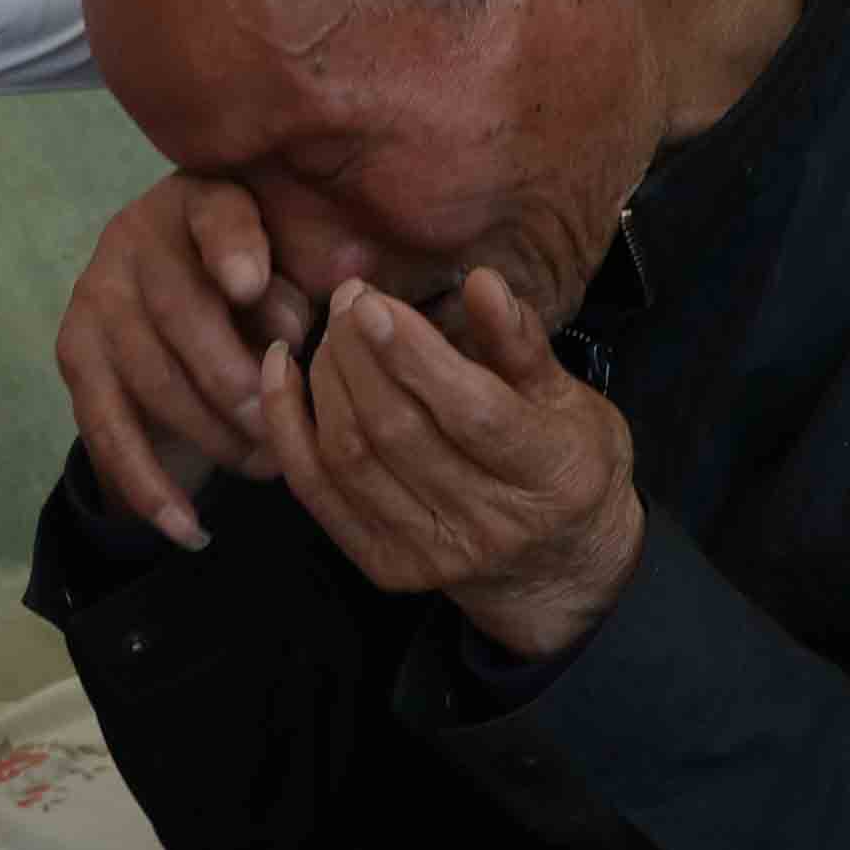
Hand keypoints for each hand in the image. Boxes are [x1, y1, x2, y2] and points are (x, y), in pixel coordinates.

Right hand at [56, 172, 316, 545]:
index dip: (232, 248)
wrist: (182, 314)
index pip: (216, 215)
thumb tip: (334, 298)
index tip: (252, 287)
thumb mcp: (300, 268)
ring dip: (210, 435)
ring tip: (266, 468)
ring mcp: (96, 298)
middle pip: (179, 311)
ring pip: (149, 377)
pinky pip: (107, 430)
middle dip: (233, 377)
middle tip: (279, 427)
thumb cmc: (271, 286)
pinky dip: (149, 486)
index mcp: (202, 199)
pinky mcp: (75, 355)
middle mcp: (135, 238)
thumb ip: (317, 277)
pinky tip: (189, 528)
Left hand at [265, 274, 643, 661]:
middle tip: (349, 298)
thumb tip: (483, 282)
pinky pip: (316, 490)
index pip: (473, 413)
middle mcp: (491, 525)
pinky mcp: (385, 567)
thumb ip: (521, 344)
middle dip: (360, 354)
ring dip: (326, 380)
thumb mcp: (569, 399)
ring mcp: (433, 556)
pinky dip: (286, 426)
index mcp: (552, 475)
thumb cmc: (565, 465)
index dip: (415, 356)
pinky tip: (280, 372)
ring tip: (330, 328)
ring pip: (351, 457)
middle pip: (399, 432)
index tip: (373, 302)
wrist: (555, 567)